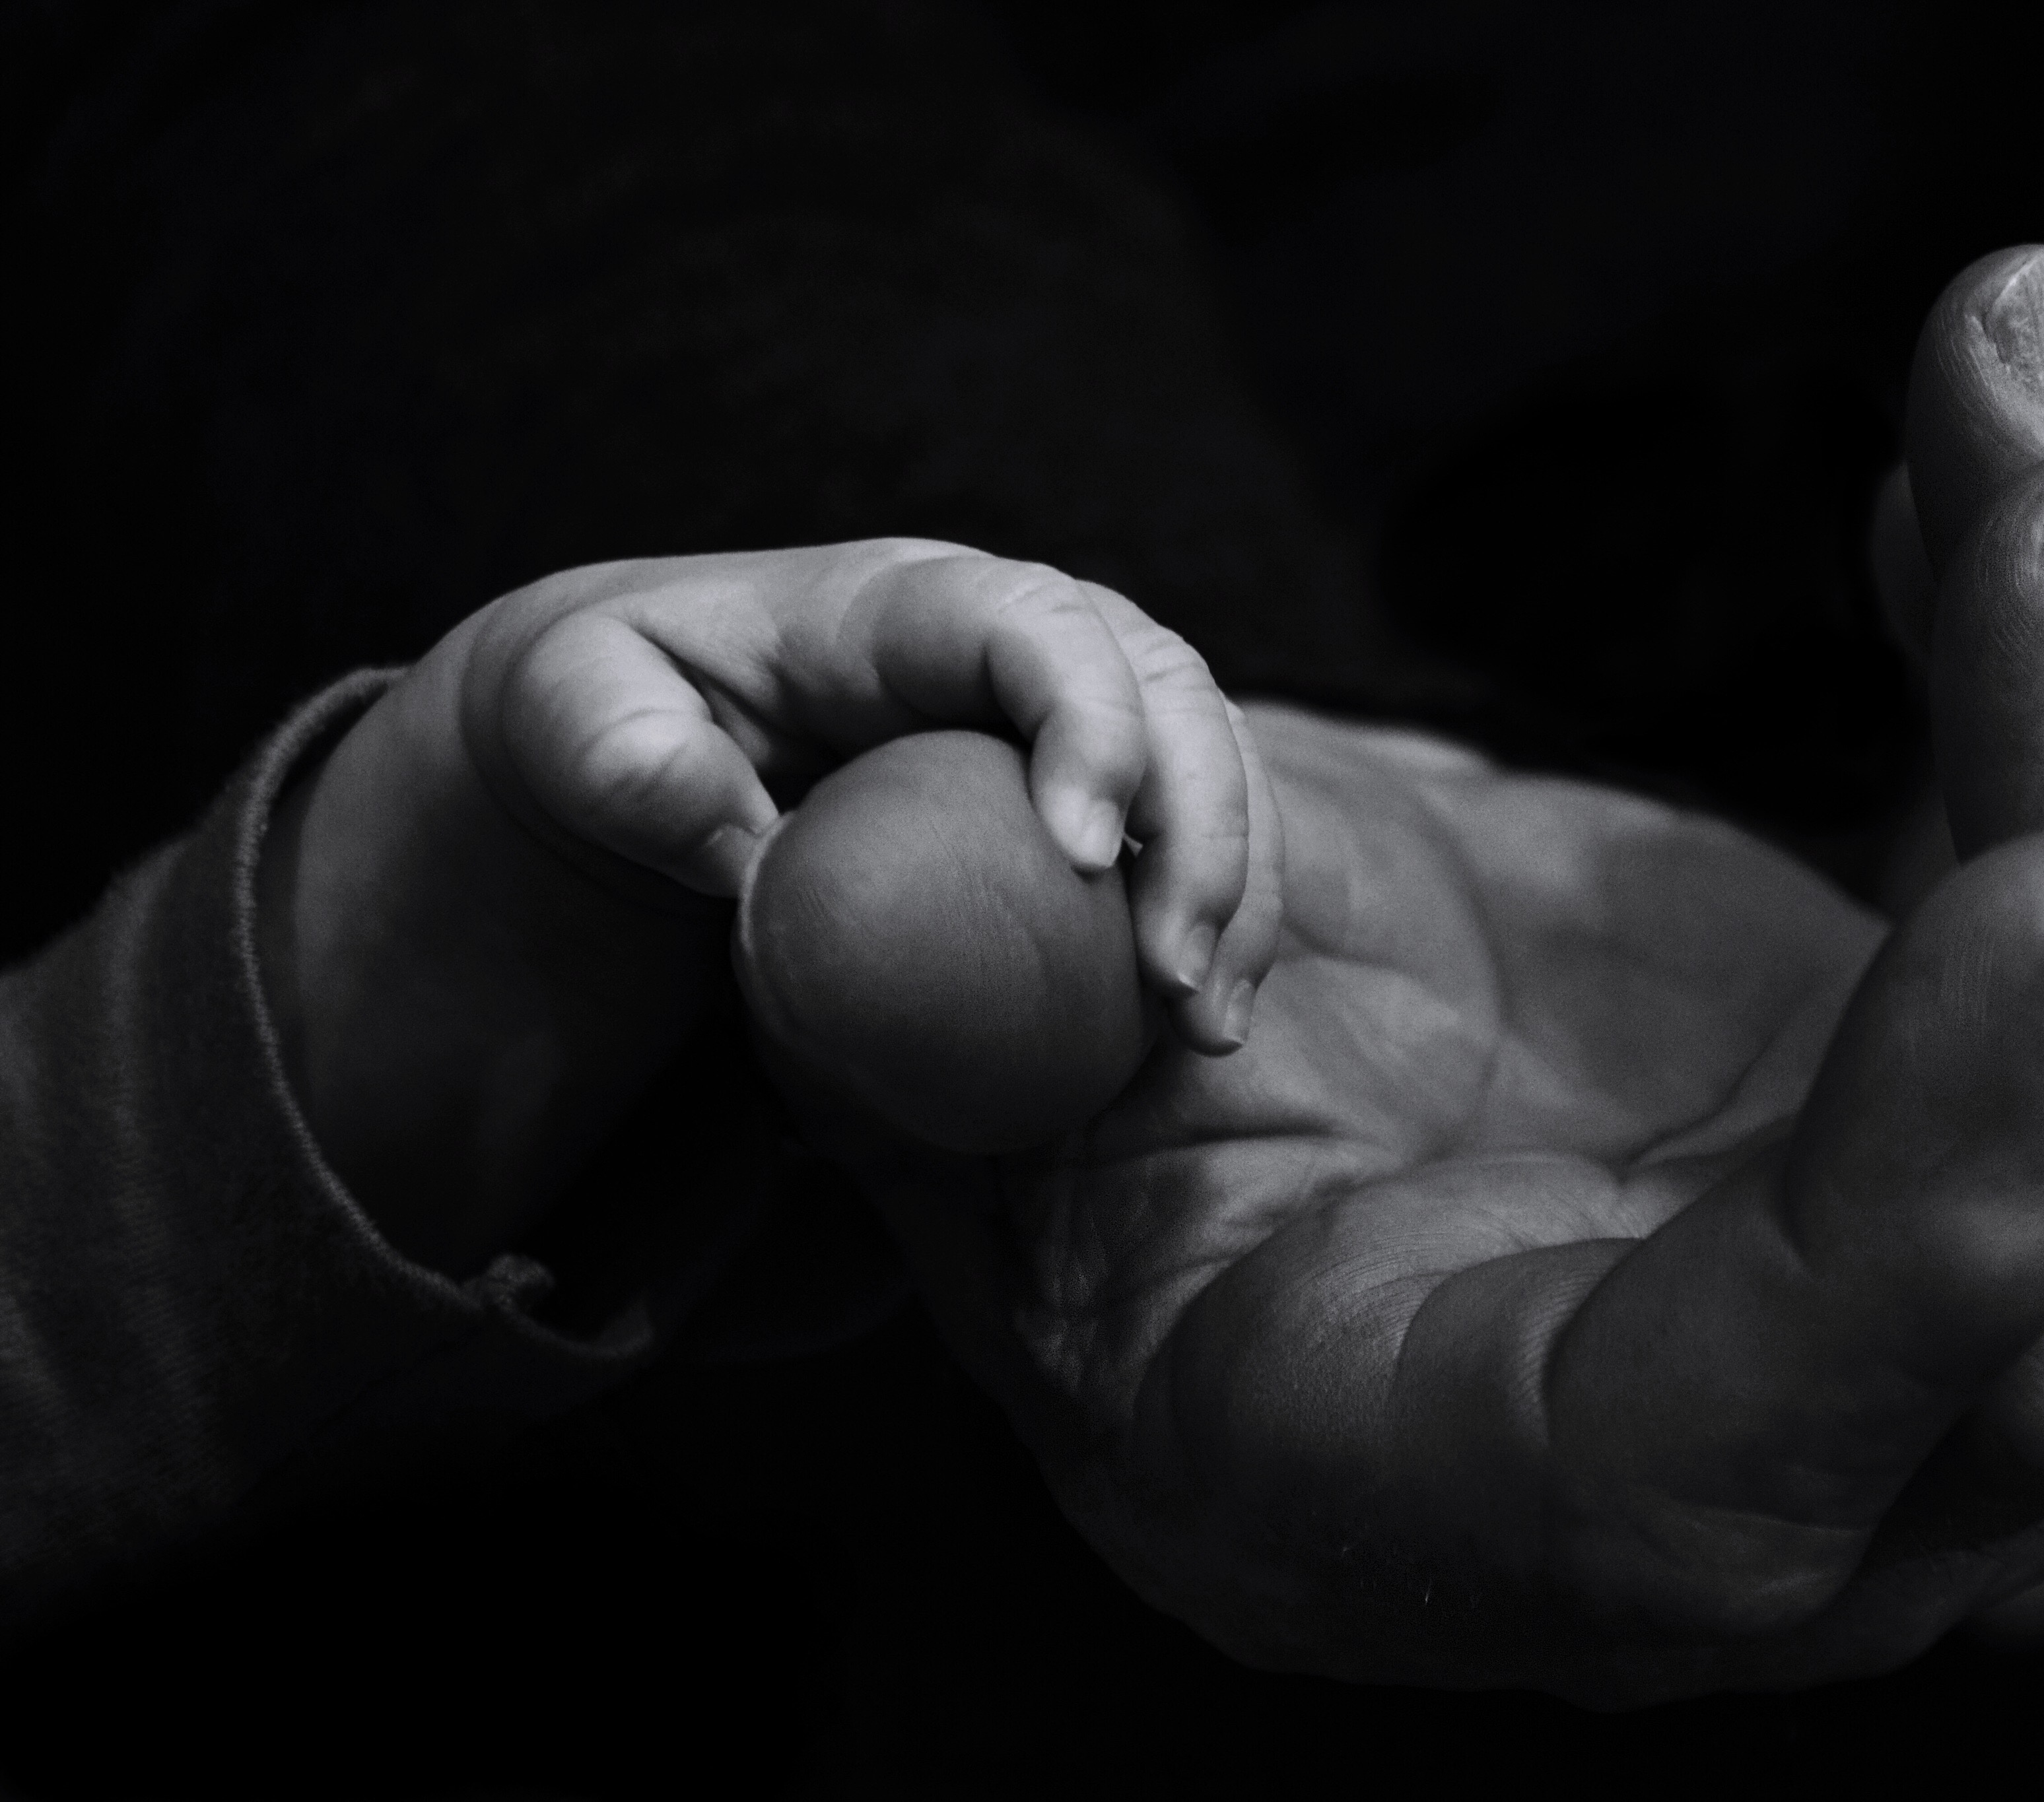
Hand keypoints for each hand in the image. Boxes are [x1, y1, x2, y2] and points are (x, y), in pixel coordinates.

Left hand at [257, 541, 1273, 1274]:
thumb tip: (732, 830)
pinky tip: (1196, 1032)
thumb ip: (616, 751)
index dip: (1086, 717)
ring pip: (1206, 761)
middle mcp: (1013, 644)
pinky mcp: (1078, 813)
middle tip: (1174, 975)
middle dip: (1201, 819)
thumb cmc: (591, 723)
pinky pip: (1180, 848)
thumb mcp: (553, 718)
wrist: (622, 764)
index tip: (1081, 855)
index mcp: (899, 603)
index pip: (1032, 621)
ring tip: (1207, 1022)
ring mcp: (1062, 725)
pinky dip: (1213, 931)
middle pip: (1166, 684)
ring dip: (1234, 888)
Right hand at [821, 246, 2043, 1700]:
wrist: (1220, 1087)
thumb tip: (875, 891)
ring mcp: (1916, 1351)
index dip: (1928, 1212)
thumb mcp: (963, 1065)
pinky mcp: (1993, 1154)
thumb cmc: (1070, 1113)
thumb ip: (937, 1014)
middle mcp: (1745, 1495)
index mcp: (1454, 1509)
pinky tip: (1994, 481)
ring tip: (2030, 378)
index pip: (1734, 1476)